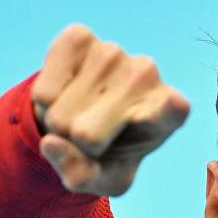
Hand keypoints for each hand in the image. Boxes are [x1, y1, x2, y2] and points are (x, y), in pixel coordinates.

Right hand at [30, 24, 189, 196]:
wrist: (86, 117)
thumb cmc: (107, 152)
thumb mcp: (104, 180)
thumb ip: (83, 176)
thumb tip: (51, 143)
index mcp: (170, 112)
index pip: (172, 108)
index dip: (164, 110)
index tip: (169, 107)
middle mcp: (147, 74)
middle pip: (87, 134)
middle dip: (74, 146)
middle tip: (89, 137)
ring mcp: (114, 52)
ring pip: (61, 112)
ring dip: (59, 123)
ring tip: (78, 116)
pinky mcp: (79, 37)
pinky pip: (44, 88)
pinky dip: (45, 101)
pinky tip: (65, 93)